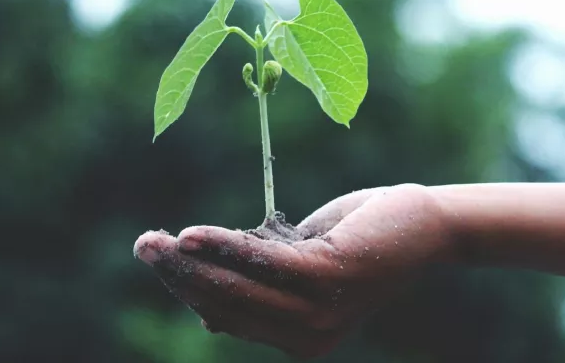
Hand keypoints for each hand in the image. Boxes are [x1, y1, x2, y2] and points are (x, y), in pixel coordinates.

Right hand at [134, 183, 453, 358]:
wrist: (422, 226)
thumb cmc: (358, 241)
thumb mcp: (301, 267)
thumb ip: (260, 287)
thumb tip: (206, 315)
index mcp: (297, 338)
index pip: (228, 316)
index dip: (188, 289)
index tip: (158, 259)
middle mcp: (306, 337)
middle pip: (225, 305)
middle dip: (178, 276)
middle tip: (142, 246)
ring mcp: (319, 313)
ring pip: (237, 288)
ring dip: (190, 263)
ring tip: (154, 241)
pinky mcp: (328, 279)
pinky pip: (262, 262)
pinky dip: (225, 247)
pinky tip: (192, 235)